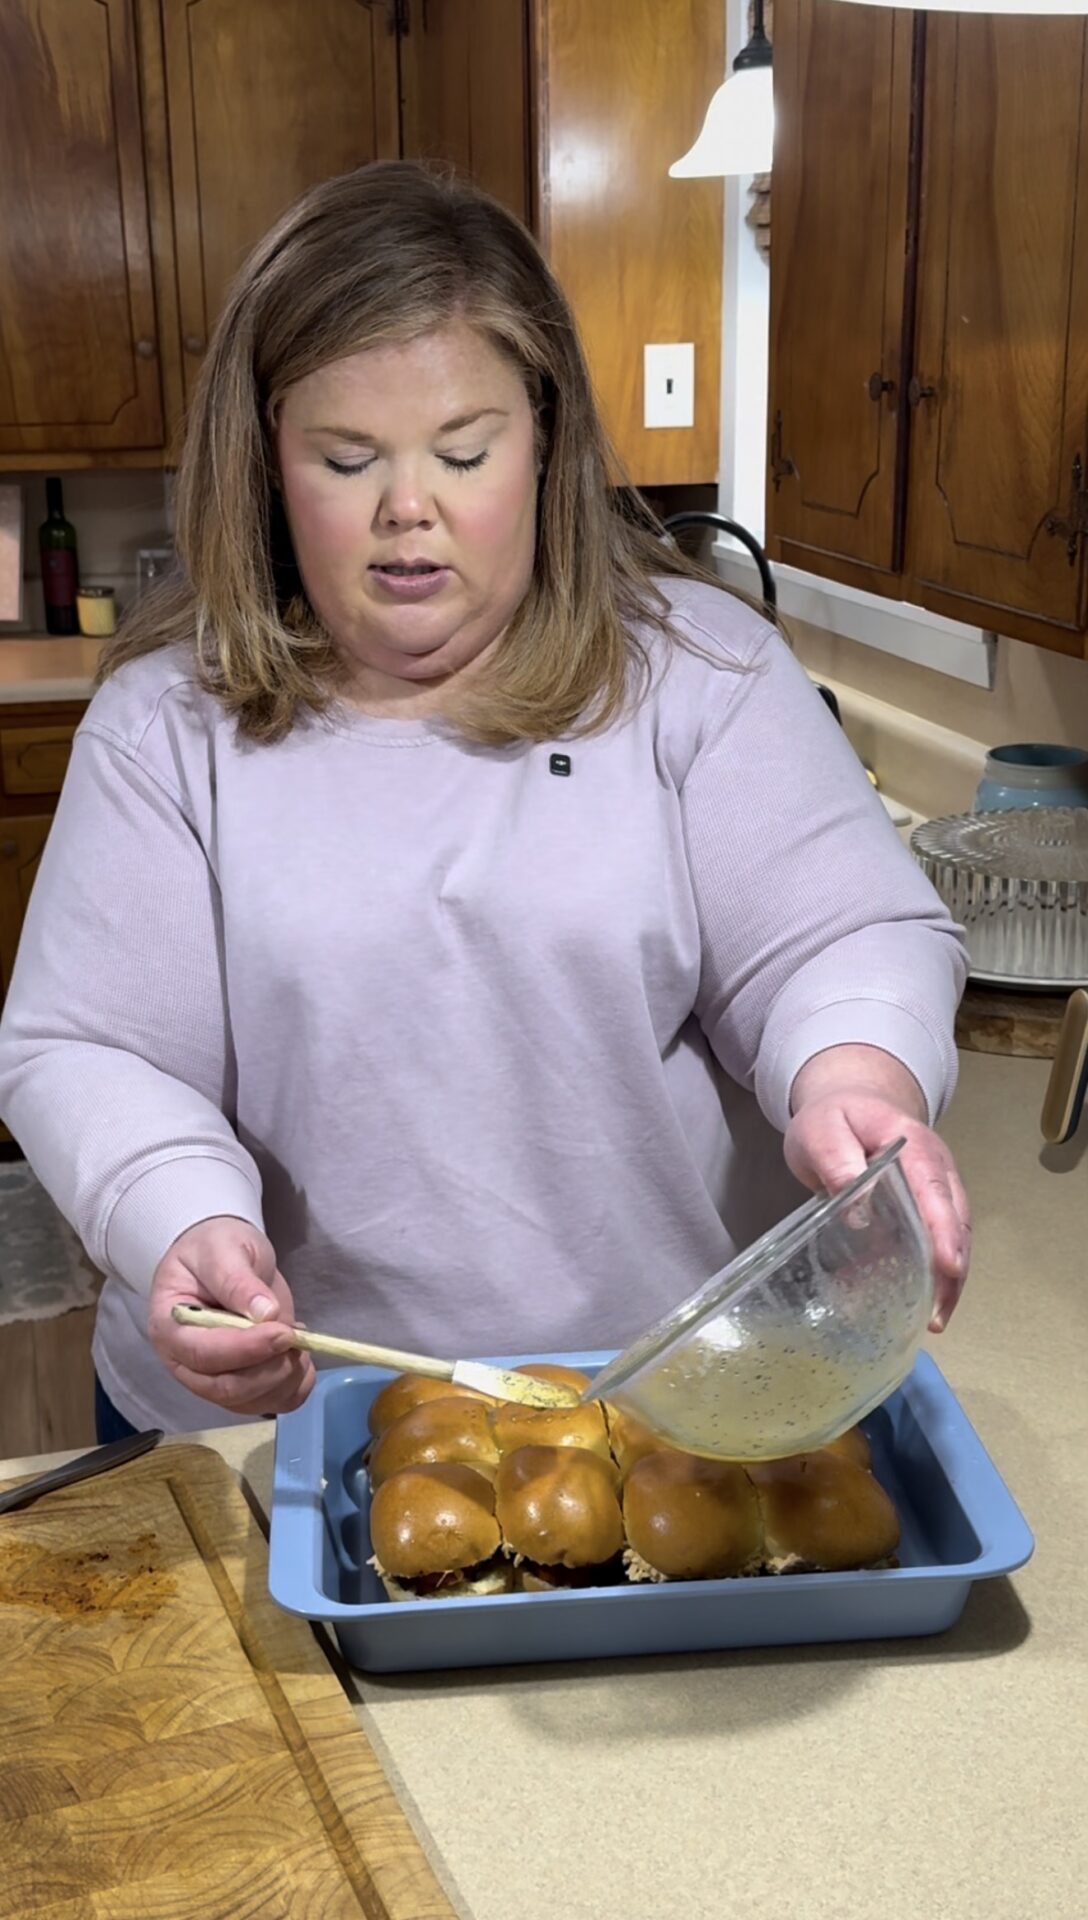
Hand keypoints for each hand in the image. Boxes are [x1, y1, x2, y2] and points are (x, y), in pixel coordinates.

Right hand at [148, 1215, 315, 1415]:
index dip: (244, 1348)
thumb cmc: (214, 1248)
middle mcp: (184, 1362)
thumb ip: (238, 1279)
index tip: (282, 1332)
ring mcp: (212, 1379)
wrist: (225, 1258)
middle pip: (226, 1388)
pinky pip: (270, 1404)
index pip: (202, 1353)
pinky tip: (302, 1360)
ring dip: (285, 1378)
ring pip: (250, 1402)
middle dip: (269, 1369)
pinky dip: (294, 1389)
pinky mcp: (241, 1385)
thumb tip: (265, 1312)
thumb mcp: (223, 1249)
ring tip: (299, 1339)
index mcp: (169, 1326)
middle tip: (296, 1337)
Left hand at [785, 1045, 970, 1330]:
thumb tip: (858, 1209)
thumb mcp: (822, 1130)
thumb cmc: (834, 1117)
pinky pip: (935, 1243)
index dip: (944, 1231)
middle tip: (939, 1316)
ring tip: (934, 1321)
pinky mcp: (926, 1210)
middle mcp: (937, 1170)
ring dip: (948, 1280)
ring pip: (953, 1238)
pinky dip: (930, 1274)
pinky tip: (915, 1303)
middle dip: (953, 1270)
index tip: (949, 1267)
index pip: (936, 1191)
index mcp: (915, 1147)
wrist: (850, 1103)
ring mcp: (937, 1190)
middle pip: (956, 1222)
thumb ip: (837, 1160)